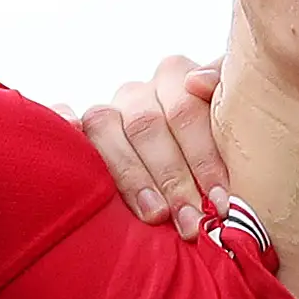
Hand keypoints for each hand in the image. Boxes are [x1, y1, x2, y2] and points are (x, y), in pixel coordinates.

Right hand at [77, 57, 227, 238]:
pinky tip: (71, 148)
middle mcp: (138, 91)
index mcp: (177, 77)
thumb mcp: (235, 120)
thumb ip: (226, 95)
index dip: (203, 157)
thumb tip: (198, 83)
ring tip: (154, 215)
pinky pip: (65, 125)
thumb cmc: (222, 146)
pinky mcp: (78, 132)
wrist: (188, 167)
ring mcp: (106, 111)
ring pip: (105, 128)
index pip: (186, 111)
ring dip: (131, 176)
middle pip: (147, 126)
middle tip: (193, 222)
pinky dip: (63, 129)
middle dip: (173, 179)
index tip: (220, 200)